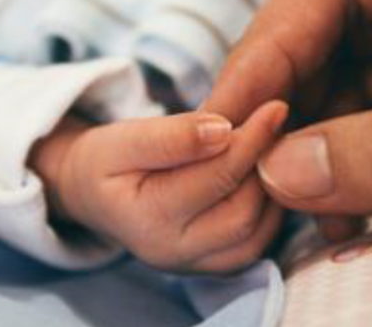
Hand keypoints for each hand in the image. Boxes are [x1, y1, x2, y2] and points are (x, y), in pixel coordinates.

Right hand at [30, 101, 287, 272]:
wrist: (96, 194)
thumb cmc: (107, 162)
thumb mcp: (124, 139)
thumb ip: (170, 136)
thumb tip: (223, 131)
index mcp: (148, 218)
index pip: (217, 177)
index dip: (252, 140)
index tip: (275, 108)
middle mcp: (174, 252)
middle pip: (243, 212)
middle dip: (265, 165)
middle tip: (275, 126)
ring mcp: (194, 264)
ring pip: (256, 233)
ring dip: (271, 188)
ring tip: (269, 147)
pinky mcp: (210, 263)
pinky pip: (255, 243)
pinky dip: (268, 209)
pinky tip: (261, 175)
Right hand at [206, 0, 371, 237]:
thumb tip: (285, 173)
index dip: (268, 46)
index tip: (227, 114)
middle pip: (327, 36)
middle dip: (285, 109)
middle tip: (251, 170)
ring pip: (344, 84)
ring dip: (313, 149)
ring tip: (295, 205)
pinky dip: (350, 163)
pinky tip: (339, 208)